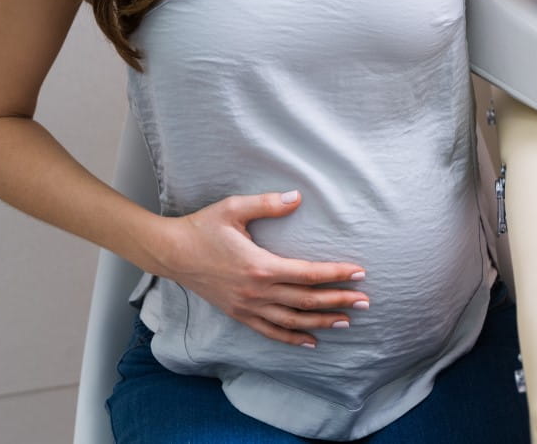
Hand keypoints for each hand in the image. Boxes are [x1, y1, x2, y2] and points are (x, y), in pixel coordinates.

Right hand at [153, 190, 368, 347]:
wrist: (171, 253)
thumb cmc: (202, 227)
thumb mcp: (233, 208)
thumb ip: (268, 203)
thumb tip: (298, 196)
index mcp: (260, 266)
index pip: (308, 273)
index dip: (336, 274)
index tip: (360, 273)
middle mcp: (256, 292)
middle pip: (306, 300)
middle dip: (339, 301)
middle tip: (365, 302)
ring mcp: (247, 307)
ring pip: (292, 320)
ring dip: (321, 322)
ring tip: (346, 322)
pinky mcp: (238, 314)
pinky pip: (269, 331)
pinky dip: (291, 338)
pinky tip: (310, 340)